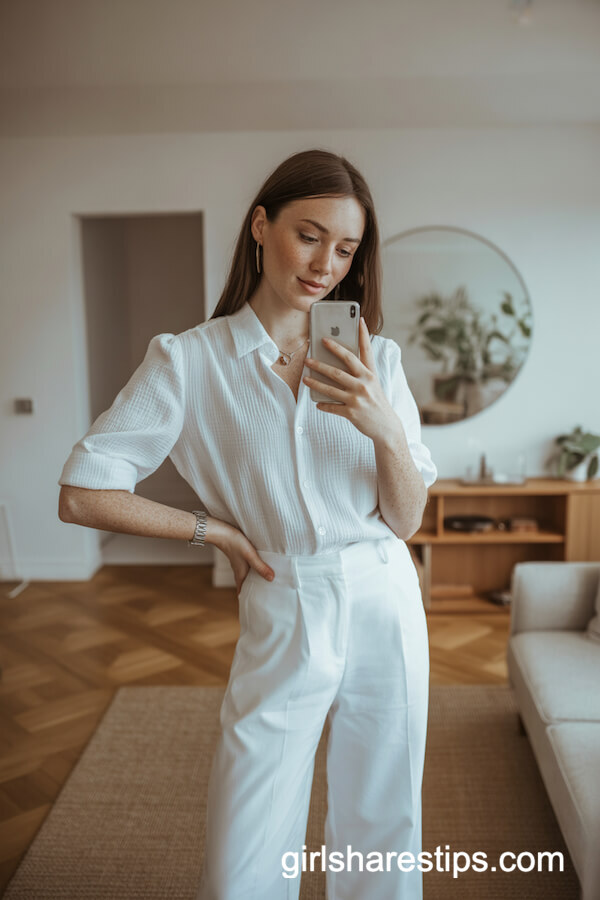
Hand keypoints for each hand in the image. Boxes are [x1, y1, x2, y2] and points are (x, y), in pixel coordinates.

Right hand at [217, 524, 274, 593]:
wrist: (221, 532)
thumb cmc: (235, 543)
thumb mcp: (250, 556)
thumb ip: (260, 567)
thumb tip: (272, 579)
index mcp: (240, 575)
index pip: (242, 592)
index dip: (247, 599)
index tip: (255, 605)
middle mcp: (239, 571)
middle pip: (246, 585)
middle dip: (253, 591)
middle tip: (264, 596)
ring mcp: (238, 564)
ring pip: (246, 576)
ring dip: (253, 580)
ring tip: (265, 583)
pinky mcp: (239, 557)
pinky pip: (247, 568)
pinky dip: (253, 571)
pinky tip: (260, 566)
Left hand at [302, 317, 397, 442]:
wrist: (387, 427)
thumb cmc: (376, 402)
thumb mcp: (373, 384)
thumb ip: (360, 372)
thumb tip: (339, 362)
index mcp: (370, 374)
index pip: (365, 350)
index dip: (362, 334)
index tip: (357, 320)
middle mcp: (364, 384)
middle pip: (338, 370)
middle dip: (321, 363)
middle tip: (308, 358)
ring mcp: (358, 399)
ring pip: (331, 389)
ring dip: (315, 383)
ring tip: (305, 378)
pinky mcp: (352, 412)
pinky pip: (332, 407)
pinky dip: (323, 405)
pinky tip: (317, 403)